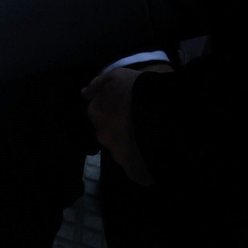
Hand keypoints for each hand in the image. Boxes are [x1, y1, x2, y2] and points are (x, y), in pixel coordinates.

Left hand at [82, 62, 171, 185]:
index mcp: (96, 113)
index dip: (113, 108)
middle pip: (108, 132)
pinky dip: (140, 161)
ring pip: (121, 149)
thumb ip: (97, 84)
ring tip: (147, 134)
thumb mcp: (117, 76)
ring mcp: (116, 154)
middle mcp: (102, 135)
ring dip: (129, 143)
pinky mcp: (132, 170)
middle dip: (118, 128)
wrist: (163, 116)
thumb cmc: (138, 90)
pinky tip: (151, 151)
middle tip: (137, 120)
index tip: (127, 105)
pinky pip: (134, 166)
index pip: (98, 111)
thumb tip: (84, 93)